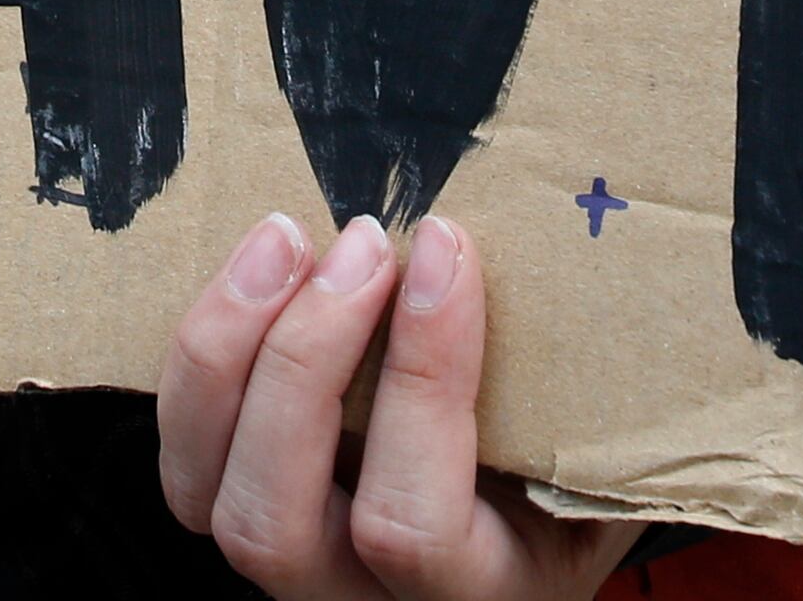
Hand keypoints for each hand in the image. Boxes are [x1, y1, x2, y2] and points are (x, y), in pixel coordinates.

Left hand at [160, 214, 640, 600]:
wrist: (530, 533)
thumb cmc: (585, 470)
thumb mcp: (618, 454)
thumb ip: (612, 394)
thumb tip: (612, 248)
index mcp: (479, 597)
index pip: (413, 525)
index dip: (422, 384)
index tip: (448, 251)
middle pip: (275, 524)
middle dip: (304, 363)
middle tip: (364, 241)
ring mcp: (292, 569)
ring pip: (204, 499)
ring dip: (228, 351)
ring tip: (287, 237)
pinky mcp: (239, 511)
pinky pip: (184, 457)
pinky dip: (201, 360)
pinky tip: (256, 268)